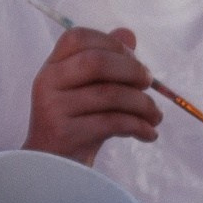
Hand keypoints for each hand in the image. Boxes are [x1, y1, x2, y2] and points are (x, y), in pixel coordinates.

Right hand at [26, 28, 159, 163]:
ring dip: (143, 104)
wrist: (54, 168)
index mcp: (52, 66)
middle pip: (95, 62)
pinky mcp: (66, 134)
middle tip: (148, 83)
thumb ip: (106, 61)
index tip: (133, 60)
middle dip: (131, 69)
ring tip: (155, 116)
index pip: (78, 37)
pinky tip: (148, 133)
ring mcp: (54, 108)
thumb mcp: (88, 89)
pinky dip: (139, 126)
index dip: (112, 43)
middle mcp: (48, 82)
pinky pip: (112, 122)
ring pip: (109, 94)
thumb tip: (128, 35)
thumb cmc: (76, 123)